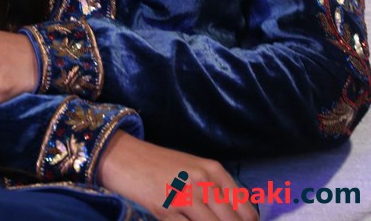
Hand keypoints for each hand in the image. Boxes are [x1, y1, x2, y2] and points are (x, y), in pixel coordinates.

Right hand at [97, 132, 257, 220]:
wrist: (125, 157)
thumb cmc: (160, 165)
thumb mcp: (192, 170)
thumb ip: (215, 191)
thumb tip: (236, 216)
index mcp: (213, 169)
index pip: (245, 208)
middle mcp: (203, 180)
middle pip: (231, 220)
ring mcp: (186, 195)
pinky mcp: (167, 209)